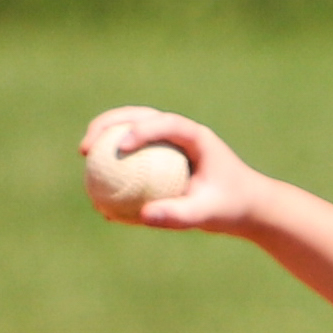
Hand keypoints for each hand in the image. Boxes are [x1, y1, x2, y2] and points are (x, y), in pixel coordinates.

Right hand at [77, 107, 271, 234]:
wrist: (247, 207)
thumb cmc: (232, 207)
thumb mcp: (208, 214)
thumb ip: (179, 214)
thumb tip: (143, 215)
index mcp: (196, 137)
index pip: (164, 124)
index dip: (139, 130)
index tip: (119, 147)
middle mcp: (181, 135)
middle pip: (139, 117)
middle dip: (109, 123)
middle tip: (88, 144)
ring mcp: (170, 144)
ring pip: (132, 132)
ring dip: (106, 137)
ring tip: (84, 154)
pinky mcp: (163, 158)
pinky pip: (135, 158)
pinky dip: (115, 165)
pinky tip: (96, 184)